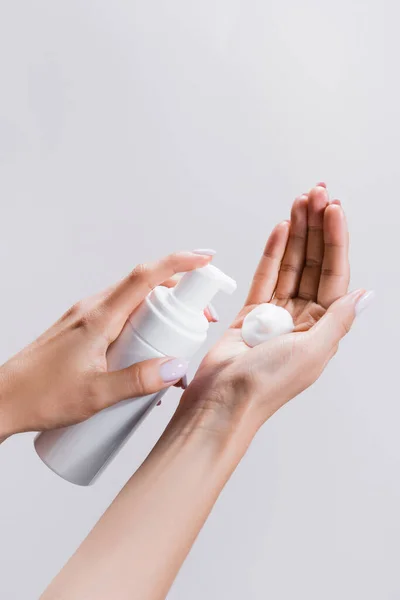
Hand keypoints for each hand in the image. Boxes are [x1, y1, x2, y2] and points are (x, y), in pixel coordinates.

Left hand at [0, 251, 213, 438]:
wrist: (2, 400)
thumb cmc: (40, 396)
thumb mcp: (96, 394)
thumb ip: (138, 381)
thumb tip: (176, 367)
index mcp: (99, 317)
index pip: (145, 276)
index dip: (178, 262)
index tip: (205, 258)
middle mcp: (93, 309)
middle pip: (144, 285)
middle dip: (179, 293)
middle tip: (200, 317)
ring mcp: (86, 318)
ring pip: (133, 301)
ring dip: (160, 312)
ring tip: (176, 342)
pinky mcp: (83, 330)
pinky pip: (120, 316)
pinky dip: (141, 324)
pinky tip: (145, 354)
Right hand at [181, 186, 372, 435]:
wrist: (221, 402)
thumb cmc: (265, 386)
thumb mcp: (312, 352)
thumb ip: (338, 320)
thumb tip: (364, 296)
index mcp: (323, 328)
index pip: (334, 273)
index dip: (335, 239)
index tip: (333, 209)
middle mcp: (303, 318)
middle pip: (313, 263)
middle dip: (316, 227)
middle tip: (316, 195)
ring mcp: (276, 314)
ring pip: (289, 264)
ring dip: (296, 233)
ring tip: (299, 203)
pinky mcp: (251, 313)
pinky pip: (264, 276)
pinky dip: (271, 252)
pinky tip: (280, 230)